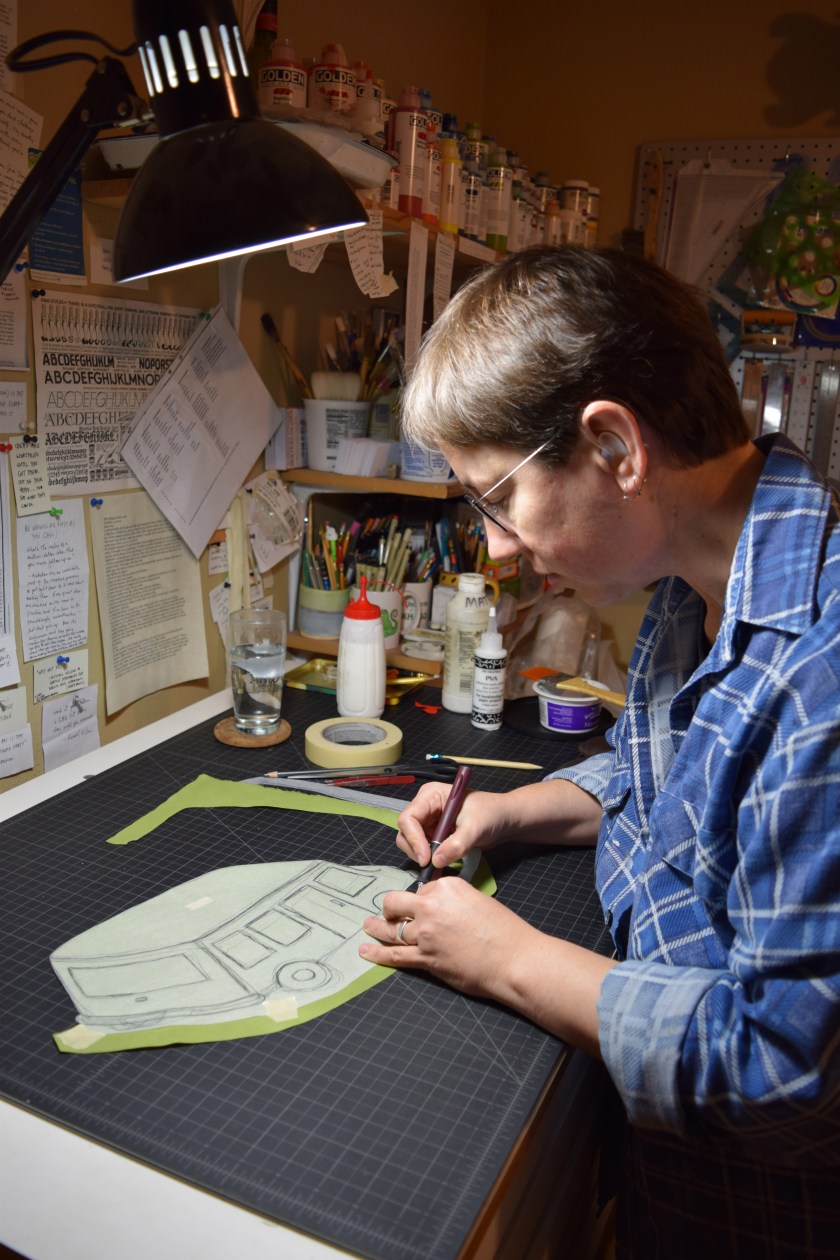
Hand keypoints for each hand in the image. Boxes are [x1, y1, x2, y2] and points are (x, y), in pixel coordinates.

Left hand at [360, 877, 536, 1001]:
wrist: (513, 959)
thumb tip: (440, 909)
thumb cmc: (504, 931)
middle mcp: (431, 906)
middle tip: (390, 912)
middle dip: (391, 907)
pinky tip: (365, 950)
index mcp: (447, 886)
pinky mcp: (425, 958)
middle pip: (396, 902)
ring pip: (392, 929)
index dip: (421, 897)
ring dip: (377, 928)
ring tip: (368, 926)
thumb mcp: (478, 901)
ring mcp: (425, 933)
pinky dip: (377, 953)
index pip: (422, 887)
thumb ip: (454, 901)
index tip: (423, 904)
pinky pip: (394, 955)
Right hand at [395, 783, 512, 872]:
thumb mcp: (475, 827)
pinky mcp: (434, 834)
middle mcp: (425, 807)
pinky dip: (429, 860)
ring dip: (422, 856)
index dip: (414, 839)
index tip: (425, 858)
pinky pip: (423, 849)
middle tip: (431, 866)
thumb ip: (456, 844)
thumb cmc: (491, 813)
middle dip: (416, 849)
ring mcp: (429, 821)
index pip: (409, 818)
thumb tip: (436, 861)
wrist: (504, 819)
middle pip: (406, 831)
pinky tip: (440, 866)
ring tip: (439, 866)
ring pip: (411, 843)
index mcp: (431, 795)